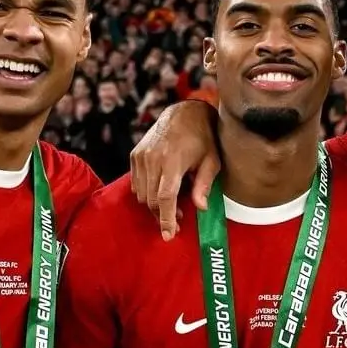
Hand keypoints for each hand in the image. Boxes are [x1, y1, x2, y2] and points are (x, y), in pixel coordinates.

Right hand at [129, 100, 220, 240]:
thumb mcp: (212, 161)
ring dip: (155, 206)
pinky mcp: (135, 155)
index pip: (165, 197)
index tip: (169, 235)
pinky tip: (161, 190)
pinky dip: (146, 193)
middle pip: (152, 200)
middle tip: (177, 222)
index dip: (166, 219)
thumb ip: (204, 185)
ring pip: (142, 195)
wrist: (184, 112)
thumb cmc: (203, 138)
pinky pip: (136, 184)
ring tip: (173, 205)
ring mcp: (141, 156)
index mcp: (173, 161)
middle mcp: (153, 159)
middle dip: (163, 216)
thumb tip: (201, 208)